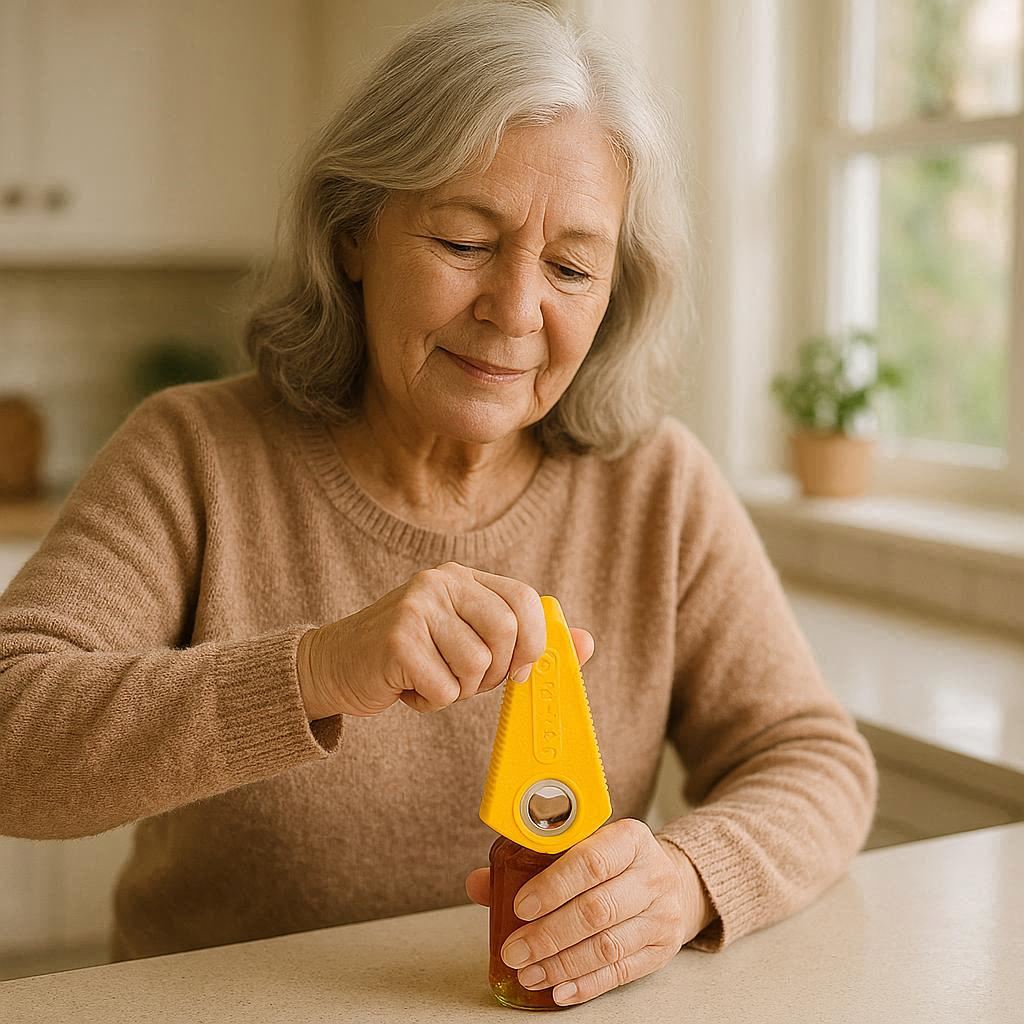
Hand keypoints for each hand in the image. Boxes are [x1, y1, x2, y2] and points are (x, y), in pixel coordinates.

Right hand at [296, 561, 594, 718]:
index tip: (518, 672)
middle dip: (494, 673)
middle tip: (466, 681)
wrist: (333, 666)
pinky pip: (445, 687)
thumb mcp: (468, 641)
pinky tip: (408, 688)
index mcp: (463, 577)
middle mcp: (441, 582)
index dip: (532, 643)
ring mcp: (417, 607)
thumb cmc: (411, 657)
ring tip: (430, 680)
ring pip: (477, 666)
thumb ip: (524, 641)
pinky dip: (431, 702)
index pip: (524, 599)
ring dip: (458, 691)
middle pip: (506, 632)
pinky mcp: (397, 640)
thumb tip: (588, 642)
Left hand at [465, 818, 715, 1005]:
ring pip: (607, 946)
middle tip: (515, 950)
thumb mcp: (581, 847)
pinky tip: (559, 988)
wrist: (670, 880)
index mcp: (630, 839)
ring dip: (561, 964)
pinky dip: (585, 984)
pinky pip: (620, 972)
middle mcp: (651, 874)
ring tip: (529, 972)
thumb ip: (530, 863)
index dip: (553, 886)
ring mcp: (661, 914)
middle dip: (549, 935)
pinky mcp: (662, 949)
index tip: (520, 906)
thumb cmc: (613, 863)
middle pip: (597, 910)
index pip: (591, 861)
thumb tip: (478, 883)